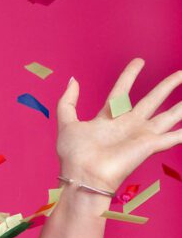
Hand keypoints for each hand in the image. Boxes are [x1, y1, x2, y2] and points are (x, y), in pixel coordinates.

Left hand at [55, 59, 181, 192]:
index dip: (130, 75)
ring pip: (168, 116)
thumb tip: (73, 80)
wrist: (84, 176)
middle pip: (152, 99)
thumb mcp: (66, 124)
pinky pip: (172, 137)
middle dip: (167, 85)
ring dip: (181, 107)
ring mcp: (140, 136)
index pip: (122, 91)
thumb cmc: (74, 156)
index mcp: (109, 119)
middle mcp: (127, 125)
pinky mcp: (149, 146)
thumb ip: (67, 102)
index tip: (139, 61)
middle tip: (180, 73)